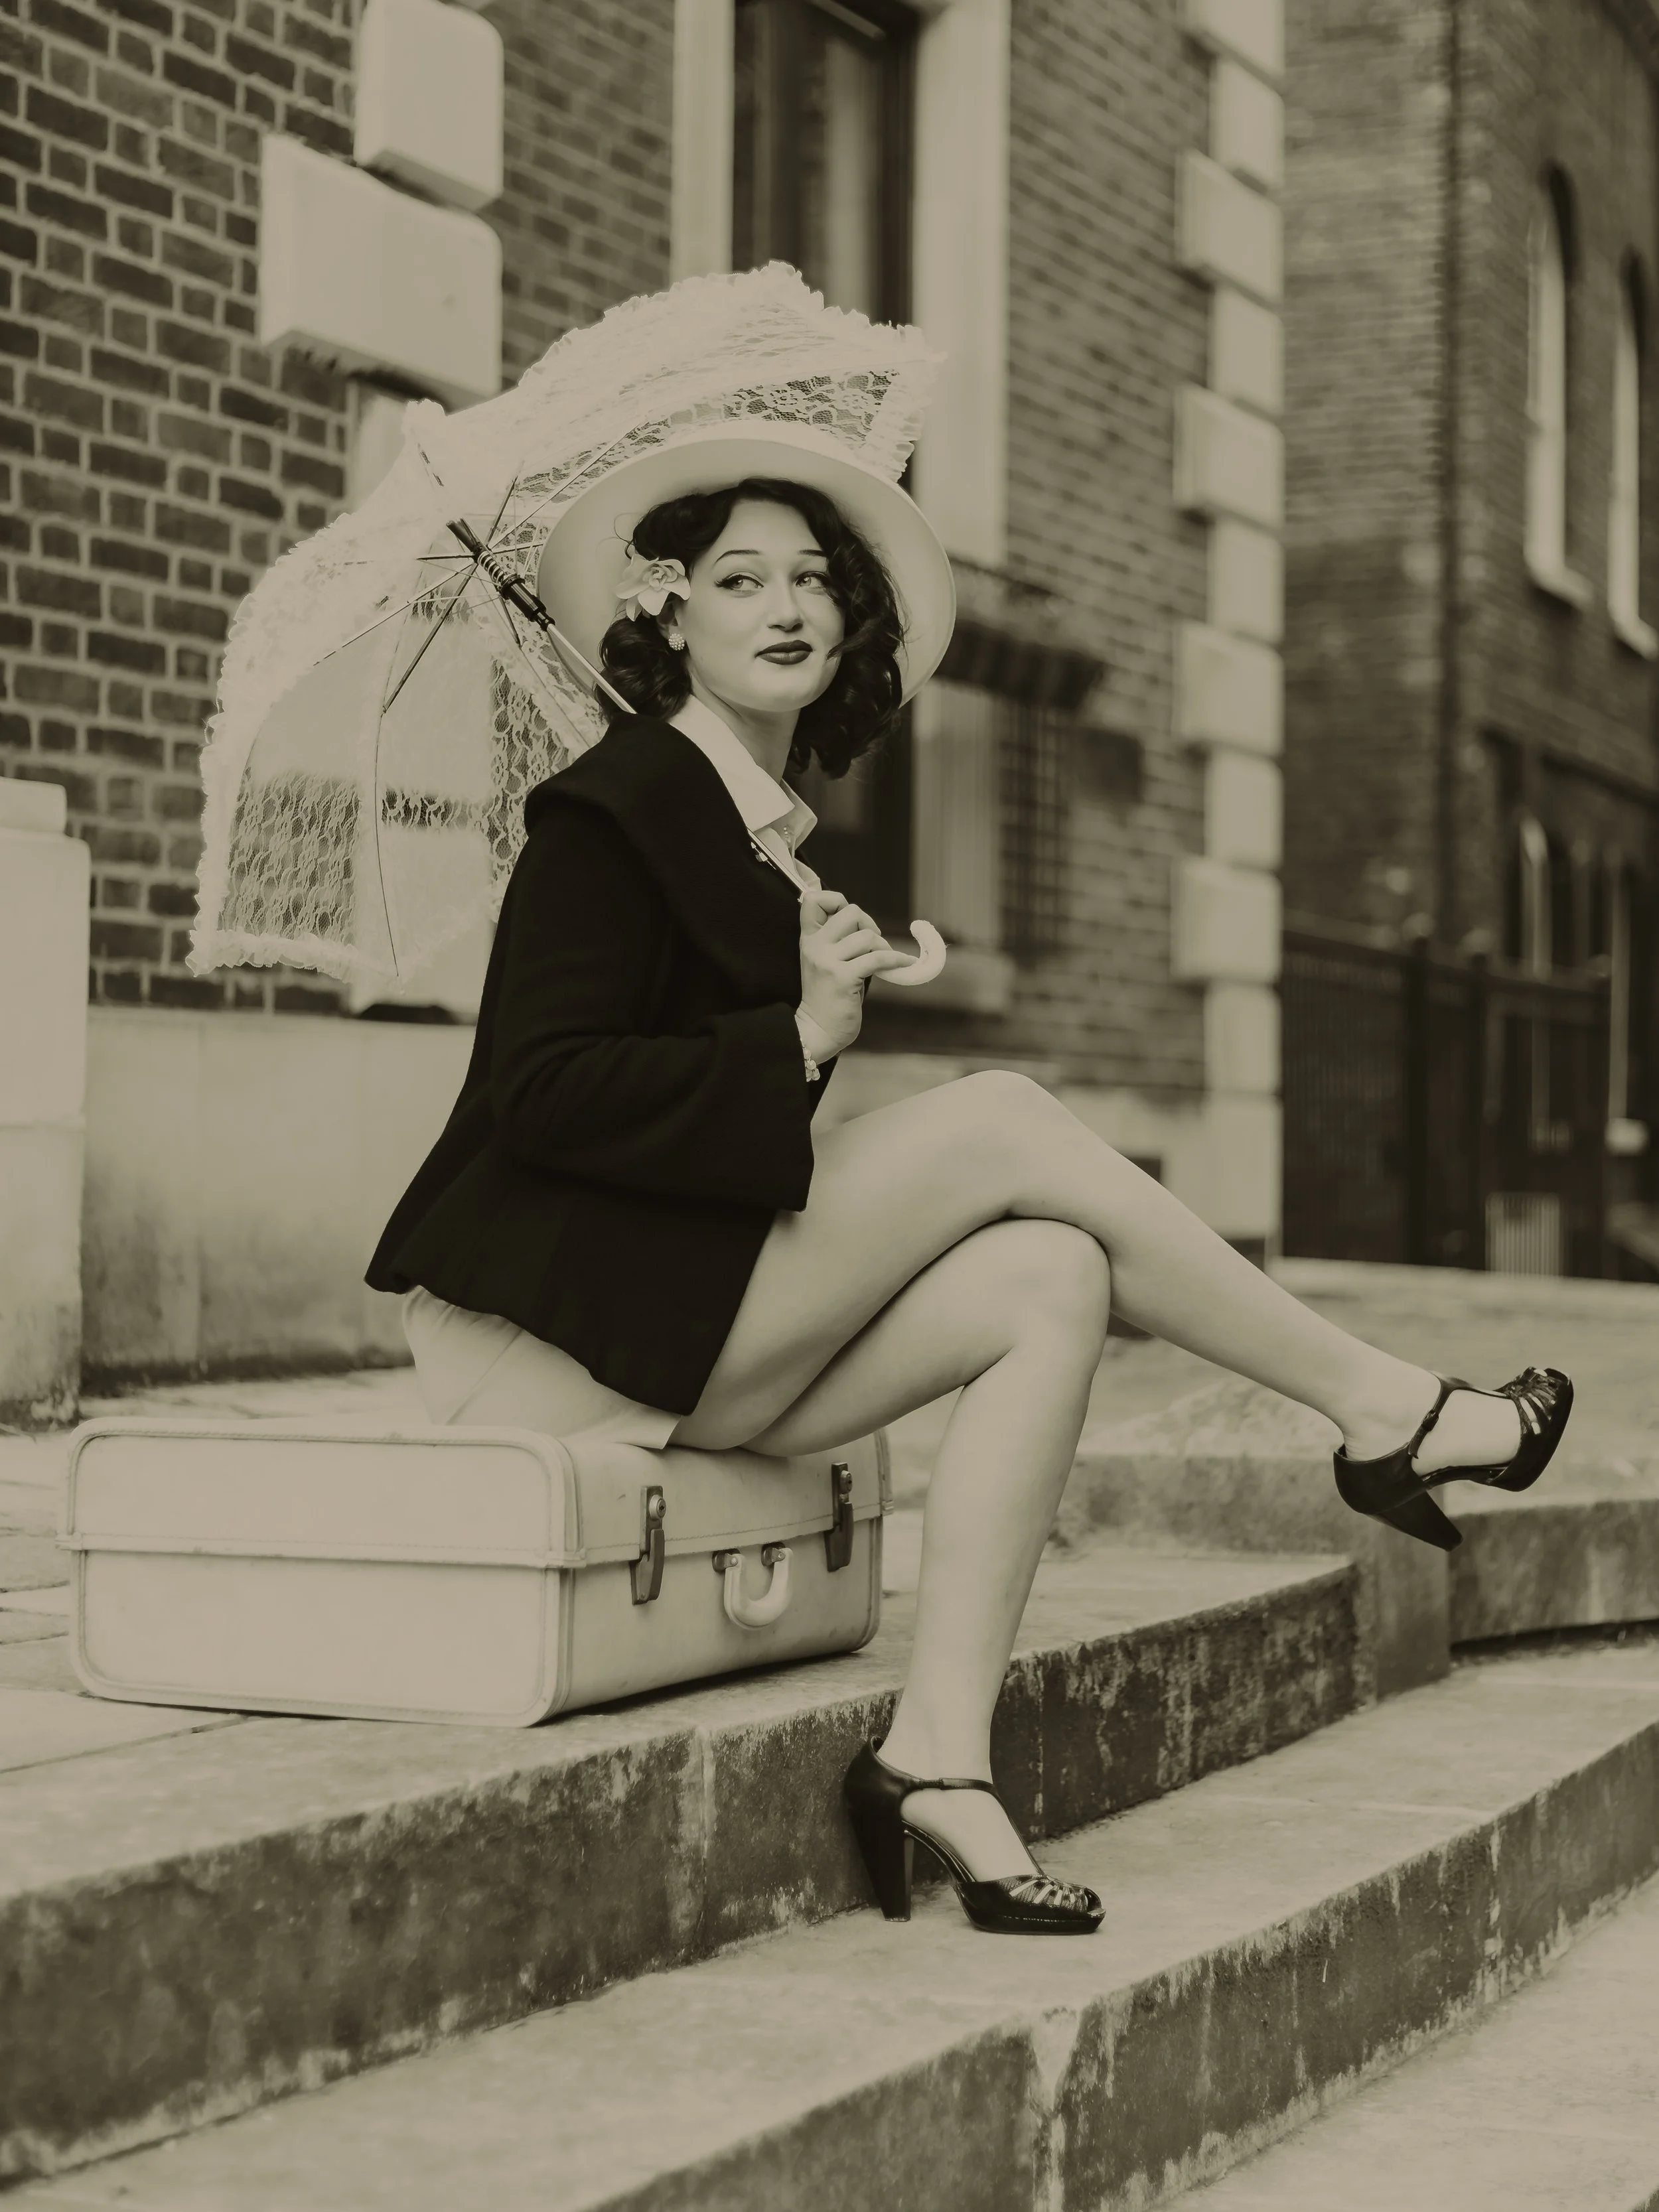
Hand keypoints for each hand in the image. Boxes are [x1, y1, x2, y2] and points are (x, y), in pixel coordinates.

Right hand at [798, 888, 914, 1055]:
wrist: (817, 1030)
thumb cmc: (828, 996)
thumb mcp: (825, 961)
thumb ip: (836, 940)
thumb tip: (864, 922)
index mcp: (808, 939)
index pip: (812, 900)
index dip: (836, 900)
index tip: (851, 919)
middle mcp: (815, 946)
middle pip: (851, 912)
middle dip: (869, 924)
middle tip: (873, 944)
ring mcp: (828, 962)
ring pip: (867, 936)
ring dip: (883, 946)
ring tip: (883, 962)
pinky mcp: (843, 978)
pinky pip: (878, 958)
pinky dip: (896, 959)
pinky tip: (904, 964)